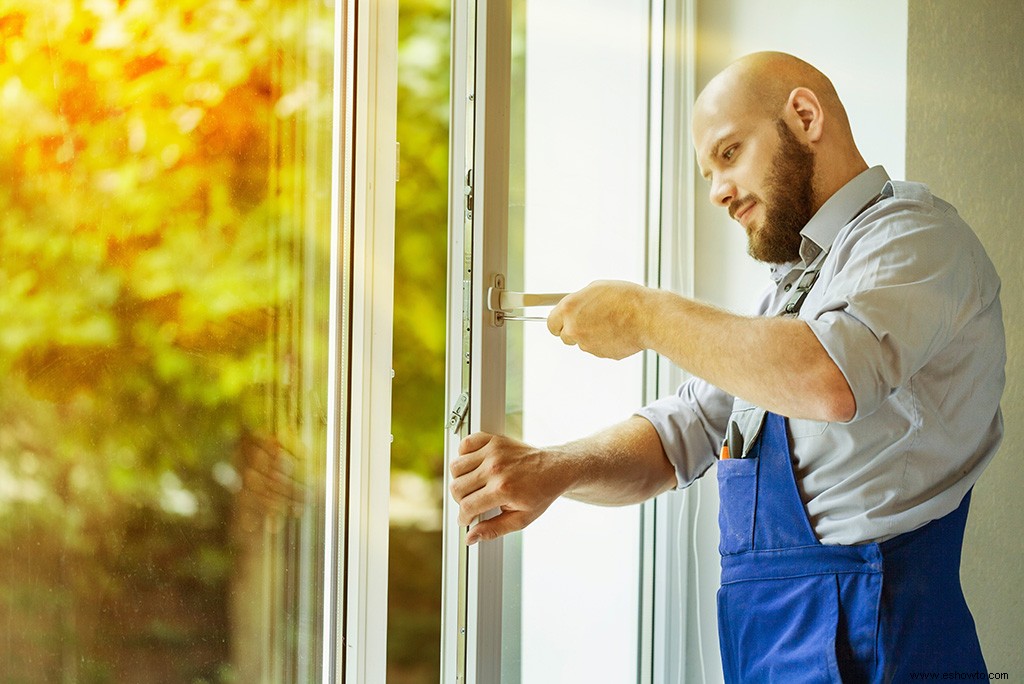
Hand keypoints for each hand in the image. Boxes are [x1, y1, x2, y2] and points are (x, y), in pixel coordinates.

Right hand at [448, 432, 573, 544]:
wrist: (556, 468)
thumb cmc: (540, 495)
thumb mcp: (521, 519)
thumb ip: (493, 529)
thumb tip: (469, 538)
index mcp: (503, 490)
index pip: (467, 506)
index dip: (463, 517)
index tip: (467, 519)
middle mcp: (496, 468)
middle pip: (457, 487)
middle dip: (460, 500)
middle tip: (472, 503)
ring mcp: (494, 451)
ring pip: (456, 467)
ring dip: (460, 479)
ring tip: (472, 485)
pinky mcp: (494, 440)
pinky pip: (465, 444)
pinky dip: (464, 455)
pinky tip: (474, 466)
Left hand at [547, 280, 650, 358]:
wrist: (646, 317)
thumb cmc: (625, 299)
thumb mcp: (596, 288)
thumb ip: (579, 301)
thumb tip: (575, 307)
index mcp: (569, 309)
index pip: (551, 323)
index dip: (558, 323)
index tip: (562, 322)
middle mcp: (574, 329)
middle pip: (564, 337)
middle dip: (573, 331)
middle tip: (588, 322)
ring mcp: (587, 344)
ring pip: (583, 343)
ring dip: (591, 336)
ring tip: (609, 323)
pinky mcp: (601, 354)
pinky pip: (598, 348)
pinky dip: (604, 342)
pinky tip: (616, 331)